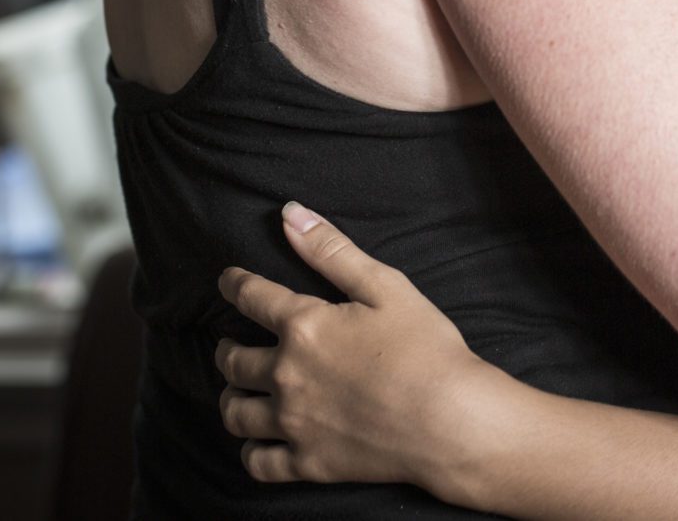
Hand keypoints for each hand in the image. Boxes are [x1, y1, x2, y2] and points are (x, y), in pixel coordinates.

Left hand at [215, 203, 497, 489]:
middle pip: (233, 361)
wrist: (450, 420)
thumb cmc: (426, 348)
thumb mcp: (385, 286)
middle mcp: (286, 375)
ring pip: (236, 413)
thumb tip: (290, 214)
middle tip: (229, 344)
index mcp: (304, 327)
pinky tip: (257, 442)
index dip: (233, 284)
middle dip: (226, 348)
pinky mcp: (308, 462)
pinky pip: (258, 462)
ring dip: (230, 398)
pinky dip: (250, 451)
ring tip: (237, 392)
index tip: (227, 281)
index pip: (251, 297)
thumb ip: (332, 251)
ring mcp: (294, 423)